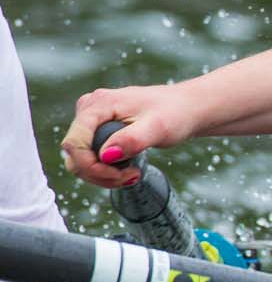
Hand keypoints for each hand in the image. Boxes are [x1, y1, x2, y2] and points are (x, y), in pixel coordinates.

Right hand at [60, 84, 201, 187]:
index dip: (92, 166)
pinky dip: (105, 170)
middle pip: (74, 154)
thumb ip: (133, 140)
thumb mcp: (159, 128)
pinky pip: (89, 157)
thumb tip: (106, 155)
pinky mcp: (97, 130)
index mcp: (98, 104)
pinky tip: (128, 171)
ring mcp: (91, 120)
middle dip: (99, 174)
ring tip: (132, 175)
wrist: (188, 109)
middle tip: (131, 177)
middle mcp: (88, 109)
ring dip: (102, 175)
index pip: (75, 144)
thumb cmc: (176, 113)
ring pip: (79, 159)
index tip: (122, 176)